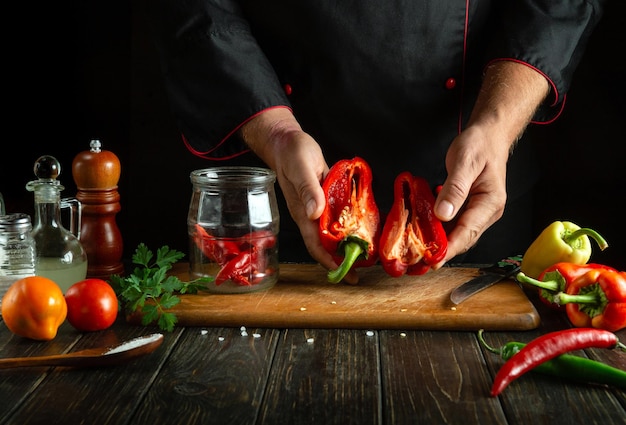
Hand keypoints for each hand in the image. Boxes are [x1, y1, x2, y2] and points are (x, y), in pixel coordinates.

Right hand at [241, 107, 358, 281]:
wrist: (287, 141)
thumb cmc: (292, 152)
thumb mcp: (301, 167)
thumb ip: (308, 190)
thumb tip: (315, 213)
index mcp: (303, 212)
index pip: (316, 244)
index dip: (329, 261)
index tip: (345, 274)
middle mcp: (310, 215)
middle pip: (325, 244)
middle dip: (341, 260)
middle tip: (361, 271)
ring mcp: (318, 208)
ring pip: (333, 233)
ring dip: (346, 245)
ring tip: (365, 255)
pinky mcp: (325, 199)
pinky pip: (337, 217)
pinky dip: (348, 225)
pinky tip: (361, 228)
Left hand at [432, 60, 549, 266]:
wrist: (489, 135)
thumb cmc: (480, 145)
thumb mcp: (465, 162)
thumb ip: (454, 189)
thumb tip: (443, 215)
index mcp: (490, 203)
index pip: (468, 232)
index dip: (449, 248)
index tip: (432, 260)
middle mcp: (487, 212)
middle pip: (463, 238)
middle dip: (441, 250)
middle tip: (417, 259)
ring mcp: (479, 212)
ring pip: (457, 233)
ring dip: (438, 240)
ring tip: (415, 247)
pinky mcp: (469, 208)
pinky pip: (453, 223)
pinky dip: (438, 227)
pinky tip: (422, 227)